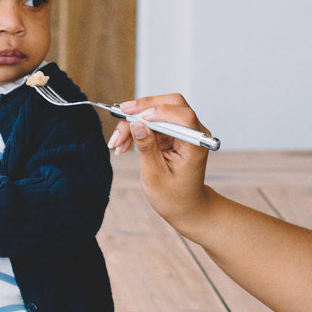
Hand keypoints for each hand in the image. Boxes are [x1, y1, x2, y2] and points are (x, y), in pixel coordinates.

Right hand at [112, 94, 214, 227]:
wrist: (185, 207)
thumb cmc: (174, 197)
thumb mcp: (156, 176)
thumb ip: (147, 148)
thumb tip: (136, 123)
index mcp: (195, 145)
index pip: (183, 116)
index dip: (160, 112)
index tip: (137, 118)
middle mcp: (193, 133)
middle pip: (170, 104)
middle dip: (143, 109)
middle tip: (120, 115)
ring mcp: (182, 131)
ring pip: (157, 111)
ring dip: (134, 121)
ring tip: (116, 142)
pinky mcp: (171, 133)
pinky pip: (152, 122)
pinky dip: (136, 129)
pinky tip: (122, 144)